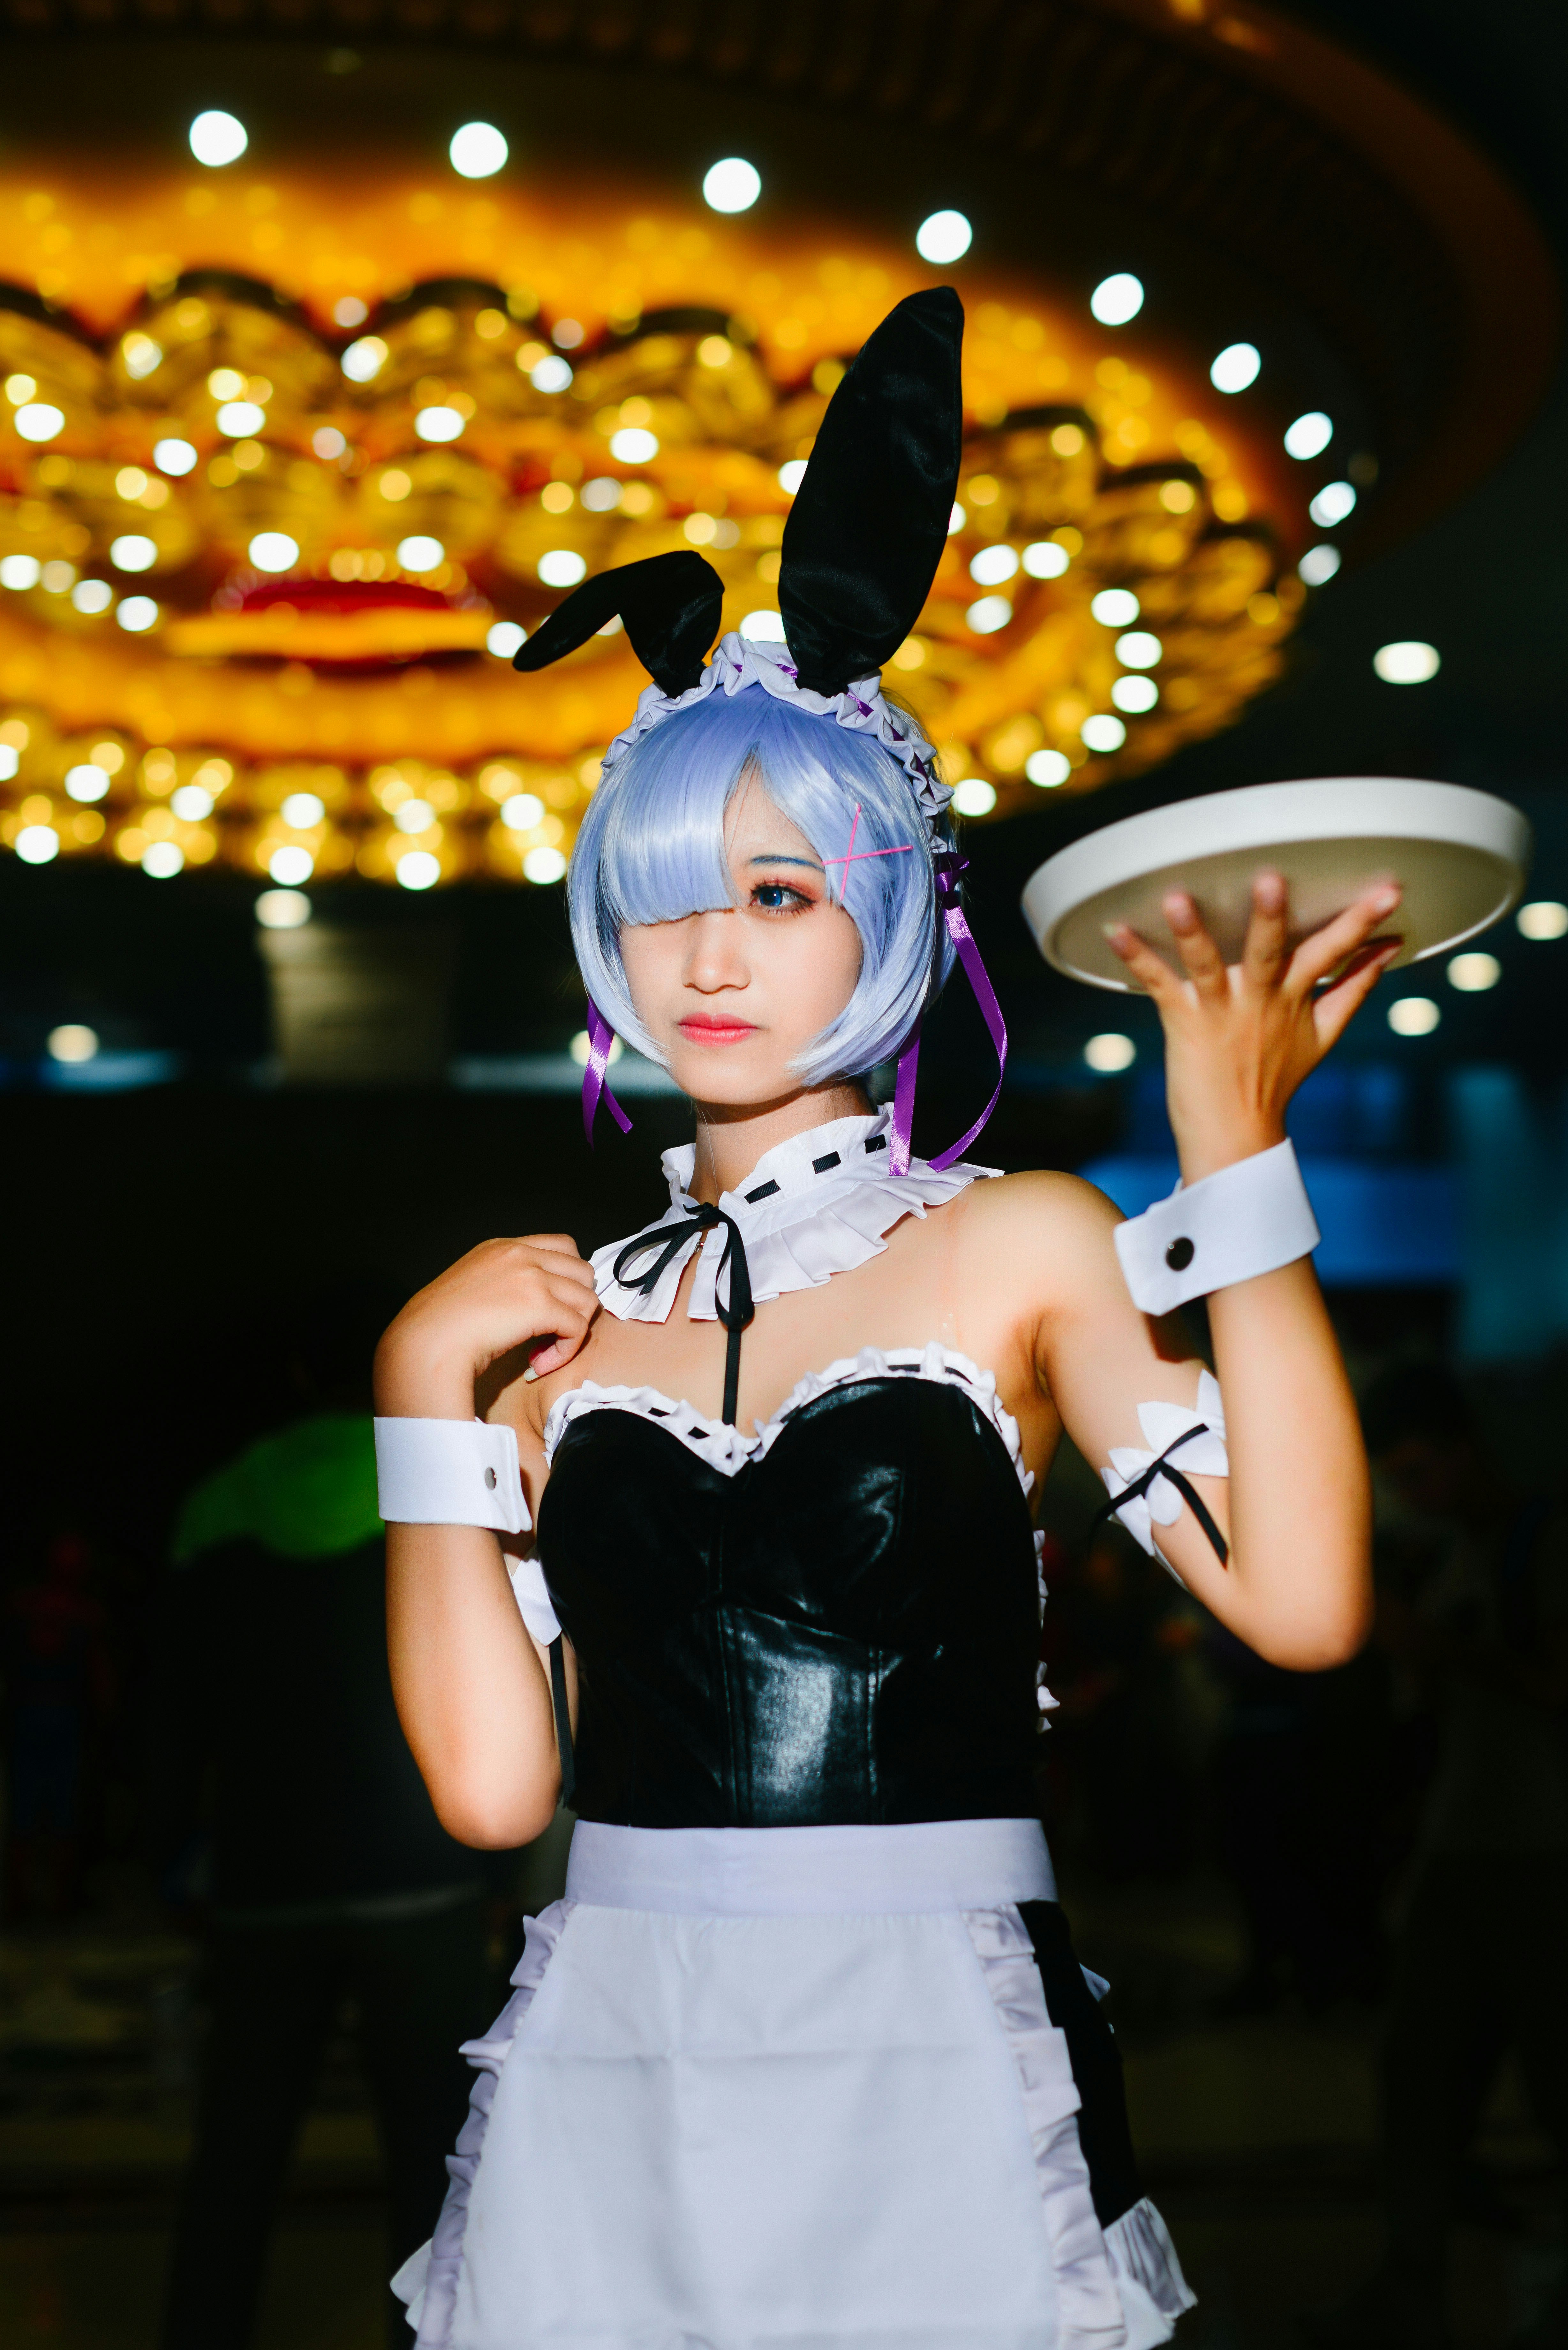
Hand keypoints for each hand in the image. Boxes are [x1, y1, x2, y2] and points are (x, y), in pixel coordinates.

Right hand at [375, 1234, 599, 1416]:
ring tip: (544, 1351)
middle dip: (576, 1304)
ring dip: (573, 1330)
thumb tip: (535, 1305)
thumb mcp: (475, 1285)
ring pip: (587, 1299)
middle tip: (552, 1331)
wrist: (427, 1342)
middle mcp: (520, 1254)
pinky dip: (566, 1351)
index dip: (567, 1279)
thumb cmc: (442, 1325)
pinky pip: (577, 1327)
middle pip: (582, 1271)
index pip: (563, 1247)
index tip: (551, 1308)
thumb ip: (506, 1282)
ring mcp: (532, 1277)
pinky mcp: (539, 1305)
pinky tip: (539, 1364)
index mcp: (503, 1247)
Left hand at [1107, 871, 1401, 1181]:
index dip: (1361, 923)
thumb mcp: (1324, 1033)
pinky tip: (1115, 930)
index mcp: (1294, 998)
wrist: (1235, 1136)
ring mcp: (1220, 1013)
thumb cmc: (1276, 1078)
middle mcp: (1260, 1001)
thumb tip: (1388, 951)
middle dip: (1272, 918)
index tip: (1390, 891)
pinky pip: (1158, 984)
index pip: (1334, 954)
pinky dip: (1137, 958)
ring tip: (1177, 898)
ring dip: (1192, 933)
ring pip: (1209, 965)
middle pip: (1270, 954)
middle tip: (1272, 880)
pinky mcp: (1184, 1023)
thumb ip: (1354, 988)